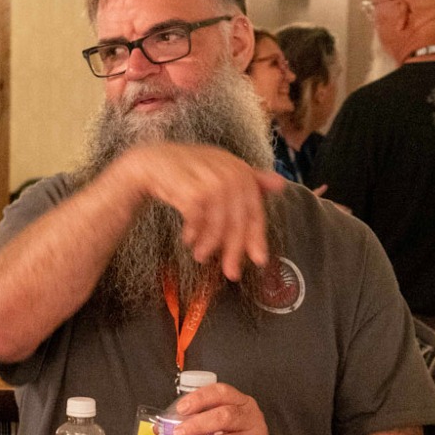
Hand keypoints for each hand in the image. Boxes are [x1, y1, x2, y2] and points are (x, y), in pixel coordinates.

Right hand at [114, 143, 284, 280]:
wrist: (153, 162)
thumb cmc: (190, 171)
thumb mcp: (222, 173)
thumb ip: (251, 181)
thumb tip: (282, 184)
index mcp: (240, 170)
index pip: (254, 210)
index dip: (257, 237)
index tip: (258, 261)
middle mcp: (228, 173)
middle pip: (238, 220)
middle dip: (234, 249)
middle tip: (231, 272)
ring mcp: (209, 179)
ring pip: (218, 223)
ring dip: (210, 244)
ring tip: (200, 256)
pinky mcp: (190, 188)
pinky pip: (198, 219)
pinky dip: (193, 232)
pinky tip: (188, 240)